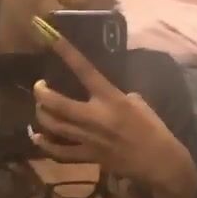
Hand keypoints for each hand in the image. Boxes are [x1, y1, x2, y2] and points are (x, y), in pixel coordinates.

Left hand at [30, 19, 181, 187]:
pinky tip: (38, 138)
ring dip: (41, 115)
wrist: (159, 161)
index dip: (66, 52)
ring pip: (54, 126)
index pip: (85, 70)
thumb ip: (117, 95)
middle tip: (39, 86)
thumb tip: (104, 93)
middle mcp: (95, 116)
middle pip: (57, 103)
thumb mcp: (139, 102)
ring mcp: (89, 138)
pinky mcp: (88, 157)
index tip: (50, 36)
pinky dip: (45, 145)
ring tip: (40, 107)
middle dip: (41, 92)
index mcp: (111, 98)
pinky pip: (60, 153)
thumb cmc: (153, 129)